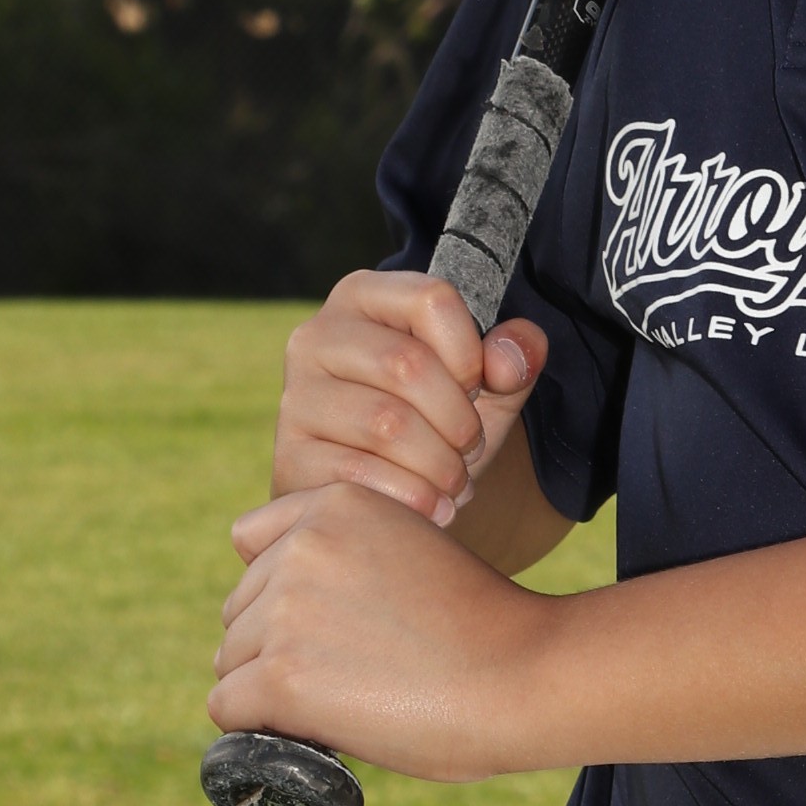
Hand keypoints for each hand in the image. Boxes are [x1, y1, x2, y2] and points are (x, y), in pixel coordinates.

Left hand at [213, 482, 566, 777]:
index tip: (332, 621)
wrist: (525, 675)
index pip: (252, 541)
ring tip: (352, 697)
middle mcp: (302, 545)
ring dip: (273, 687)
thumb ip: (347, 556)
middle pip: (241, 609)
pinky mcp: (279, 675)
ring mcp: (286, 610)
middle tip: (358, 669)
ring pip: (232, 661)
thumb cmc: (481, 627)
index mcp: (338, 503)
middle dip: (279, 642)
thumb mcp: (412, 547)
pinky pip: (228, 708)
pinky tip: (317, 728)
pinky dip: (262, 727)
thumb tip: (276, 609)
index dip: (282, 589)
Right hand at [272, 268, 546, 524]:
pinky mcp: (289, 456)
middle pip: (408, 363)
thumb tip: (508, 359)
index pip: (432, 299)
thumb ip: (515, 358)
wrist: (387, 492)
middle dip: (458, 418)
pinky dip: (410, 497)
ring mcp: (297, 397)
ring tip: (454, 482)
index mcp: (364, 297)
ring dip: (439, 464)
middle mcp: (317, 336)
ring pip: (386, 424)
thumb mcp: (486, 386)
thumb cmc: (437, 423)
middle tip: (470, 448)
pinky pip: (359, 475)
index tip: (477, 388)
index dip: (470, 352)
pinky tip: (432, 508)